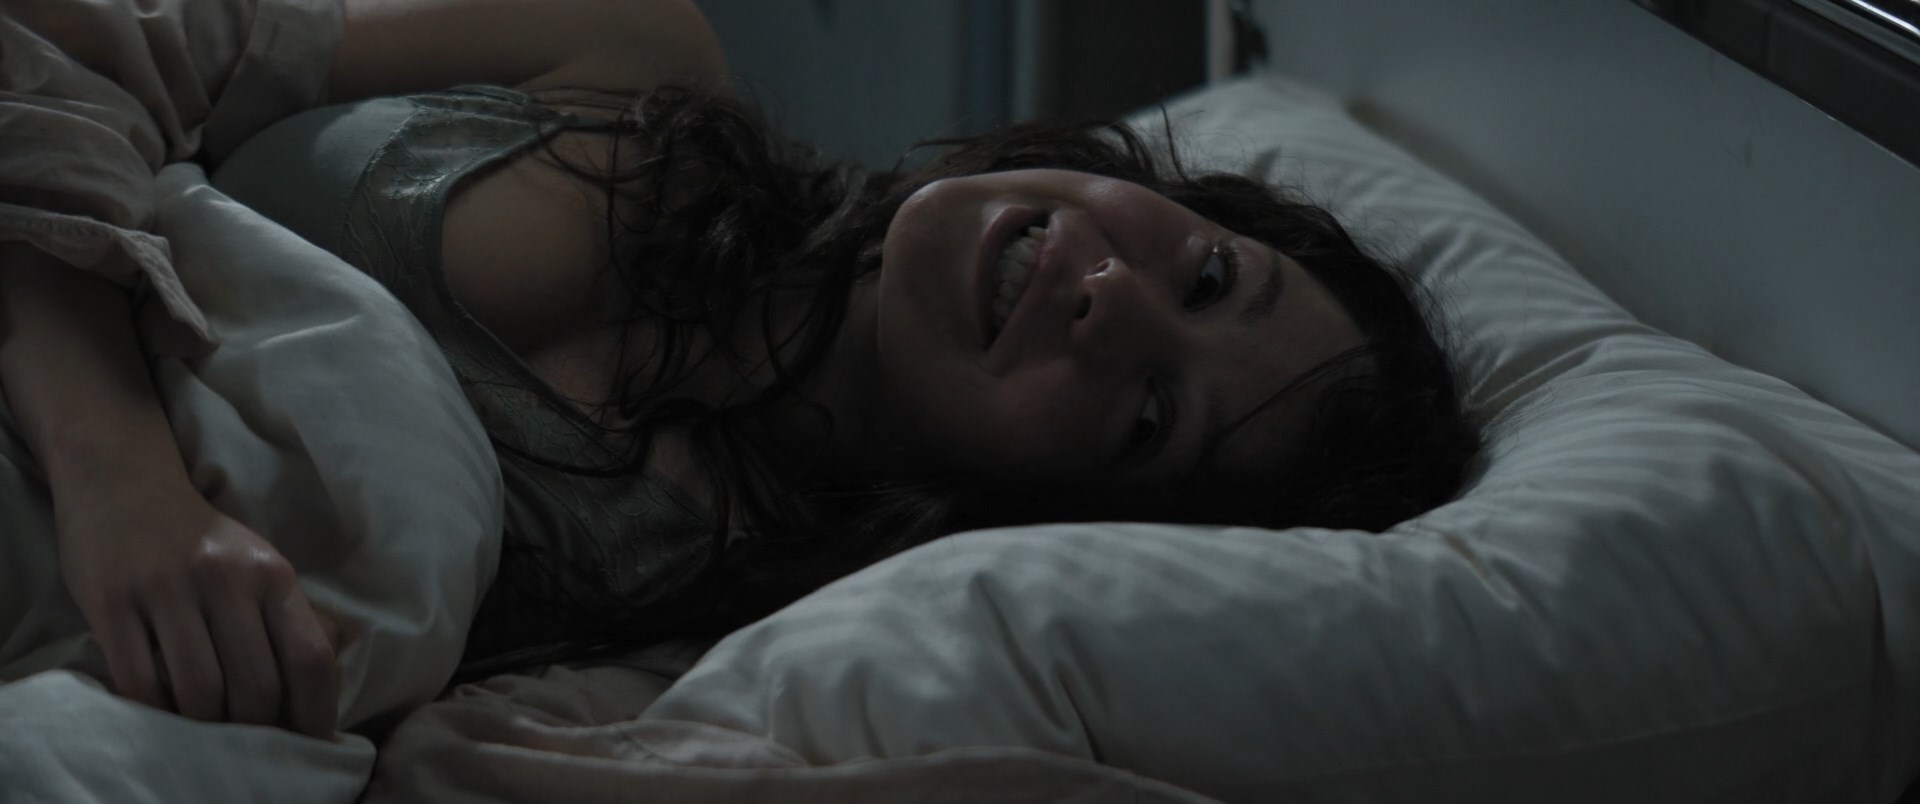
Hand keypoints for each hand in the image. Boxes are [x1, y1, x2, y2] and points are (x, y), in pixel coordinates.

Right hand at [57, 486, 340, 737]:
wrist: (123, 485)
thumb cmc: (203, 542)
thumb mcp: (261, 565)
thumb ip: (293, 615)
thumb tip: (331, 669)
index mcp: (272, 574)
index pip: (310, 658)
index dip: (316, 713)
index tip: (311, 743)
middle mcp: (225, 579)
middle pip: (256, 686)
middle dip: (257, 729)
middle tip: (250, 743)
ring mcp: (165, 590)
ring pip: (199, 691)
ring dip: (205, 725)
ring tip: (208, 731)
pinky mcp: (112, 603)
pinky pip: (140, 681)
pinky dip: (156, 711)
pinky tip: (164, 713)